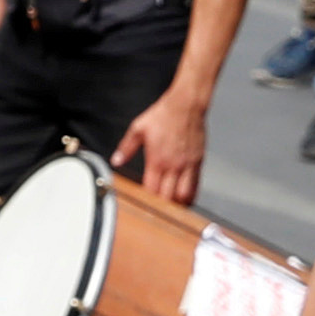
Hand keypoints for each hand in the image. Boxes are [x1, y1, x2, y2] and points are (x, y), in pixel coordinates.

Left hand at [112, 91, 206, 207]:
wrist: (186, 105)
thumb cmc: (164, 115)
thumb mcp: (138, 128)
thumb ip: (126, 147)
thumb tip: (116, 161)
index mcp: (157, 160)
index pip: (151, 190)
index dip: (147, 201)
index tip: (143, 205)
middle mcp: (173, 165)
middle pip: (168, 197)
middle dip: (162, 207)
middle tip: (156, 211)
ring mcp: (188, 165)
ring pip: (185, 195)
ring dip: (177, 204)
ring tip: (171, 207)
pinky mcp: (198, 162)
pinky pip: (196, 185)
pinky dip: (191, 195)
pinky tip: (185, 198)